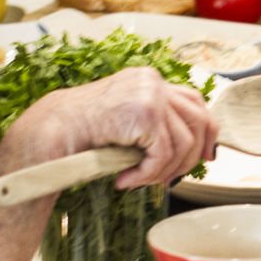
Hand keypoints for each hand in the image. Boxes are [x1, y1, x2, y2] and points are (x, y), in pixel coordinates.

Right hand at [4, 67, 217, 190]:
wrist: (53, 130)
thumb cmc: (86, 131)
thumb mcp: (127, 121)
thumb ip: (156, 125)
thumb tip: (193, 150)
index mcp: (150, 80)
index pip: (195, 102)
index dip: (207, 131)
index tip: (206, 157)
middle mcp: (154, 81)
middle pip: (198, 120)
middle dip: (191, 156)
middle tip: (170, 180)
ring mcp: (151, 94)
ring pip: (183, 143)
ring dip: (162, 171)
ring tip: (138, 181)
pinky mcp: (146, 113)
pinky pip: (162, 154)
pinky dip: (148, 174)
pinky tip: (126, 180)